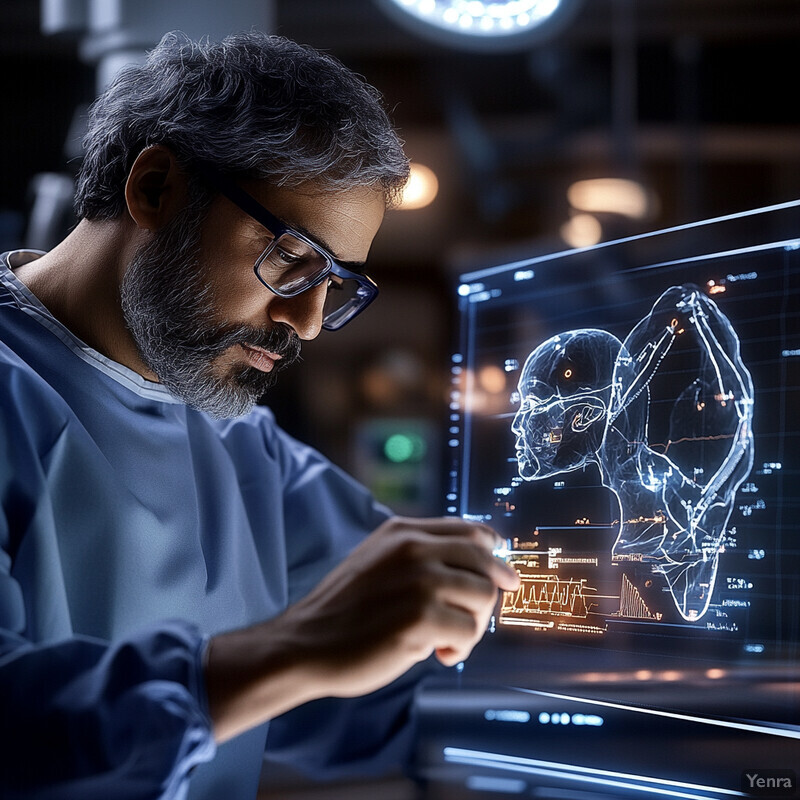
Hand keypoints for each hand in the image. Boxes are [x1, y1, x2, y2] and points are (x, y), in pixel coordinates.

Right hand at [280, 516, 520, 695]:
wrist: (306, 643)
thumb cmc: (344, 610)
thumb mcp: (379, 562)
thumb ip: (420, 556)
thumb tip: (476, 568)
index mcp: (403, 531)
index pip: (470, 532)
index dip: (494, 554)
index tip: (503, 574)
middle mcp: (414, 547)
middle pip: (485, 562)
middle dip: (489, 594)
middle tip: (475, 617)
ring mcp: (419, 579)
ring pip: (483, 597)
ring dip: (473, 625)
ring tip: (446, 640)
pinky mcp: (421, 616)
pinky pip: (470, 631)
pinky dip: (460, 648)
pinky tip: (437, 654)